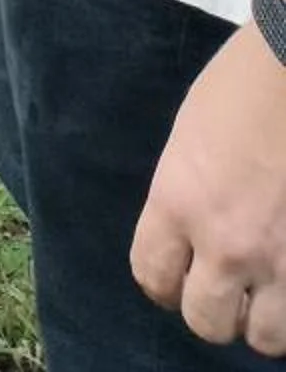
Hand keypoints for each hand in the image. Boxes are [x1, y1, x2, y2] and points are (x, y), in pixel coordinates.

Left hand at [132, 7, 285, 350]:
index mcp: (178, 202)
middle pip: (206, 321)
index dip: (163, 281)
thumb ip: (183, 200)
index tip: (177, 274)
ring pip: (264, 337)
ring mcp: (282, 260)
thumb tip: (189, 242)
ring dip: (263, 317)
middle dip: (212, 306)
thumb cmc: (241, 87)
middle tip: (225, 283)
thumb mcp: (188, 141)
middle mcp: (226, 242)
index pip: (152, 278)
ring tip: (266, 287)